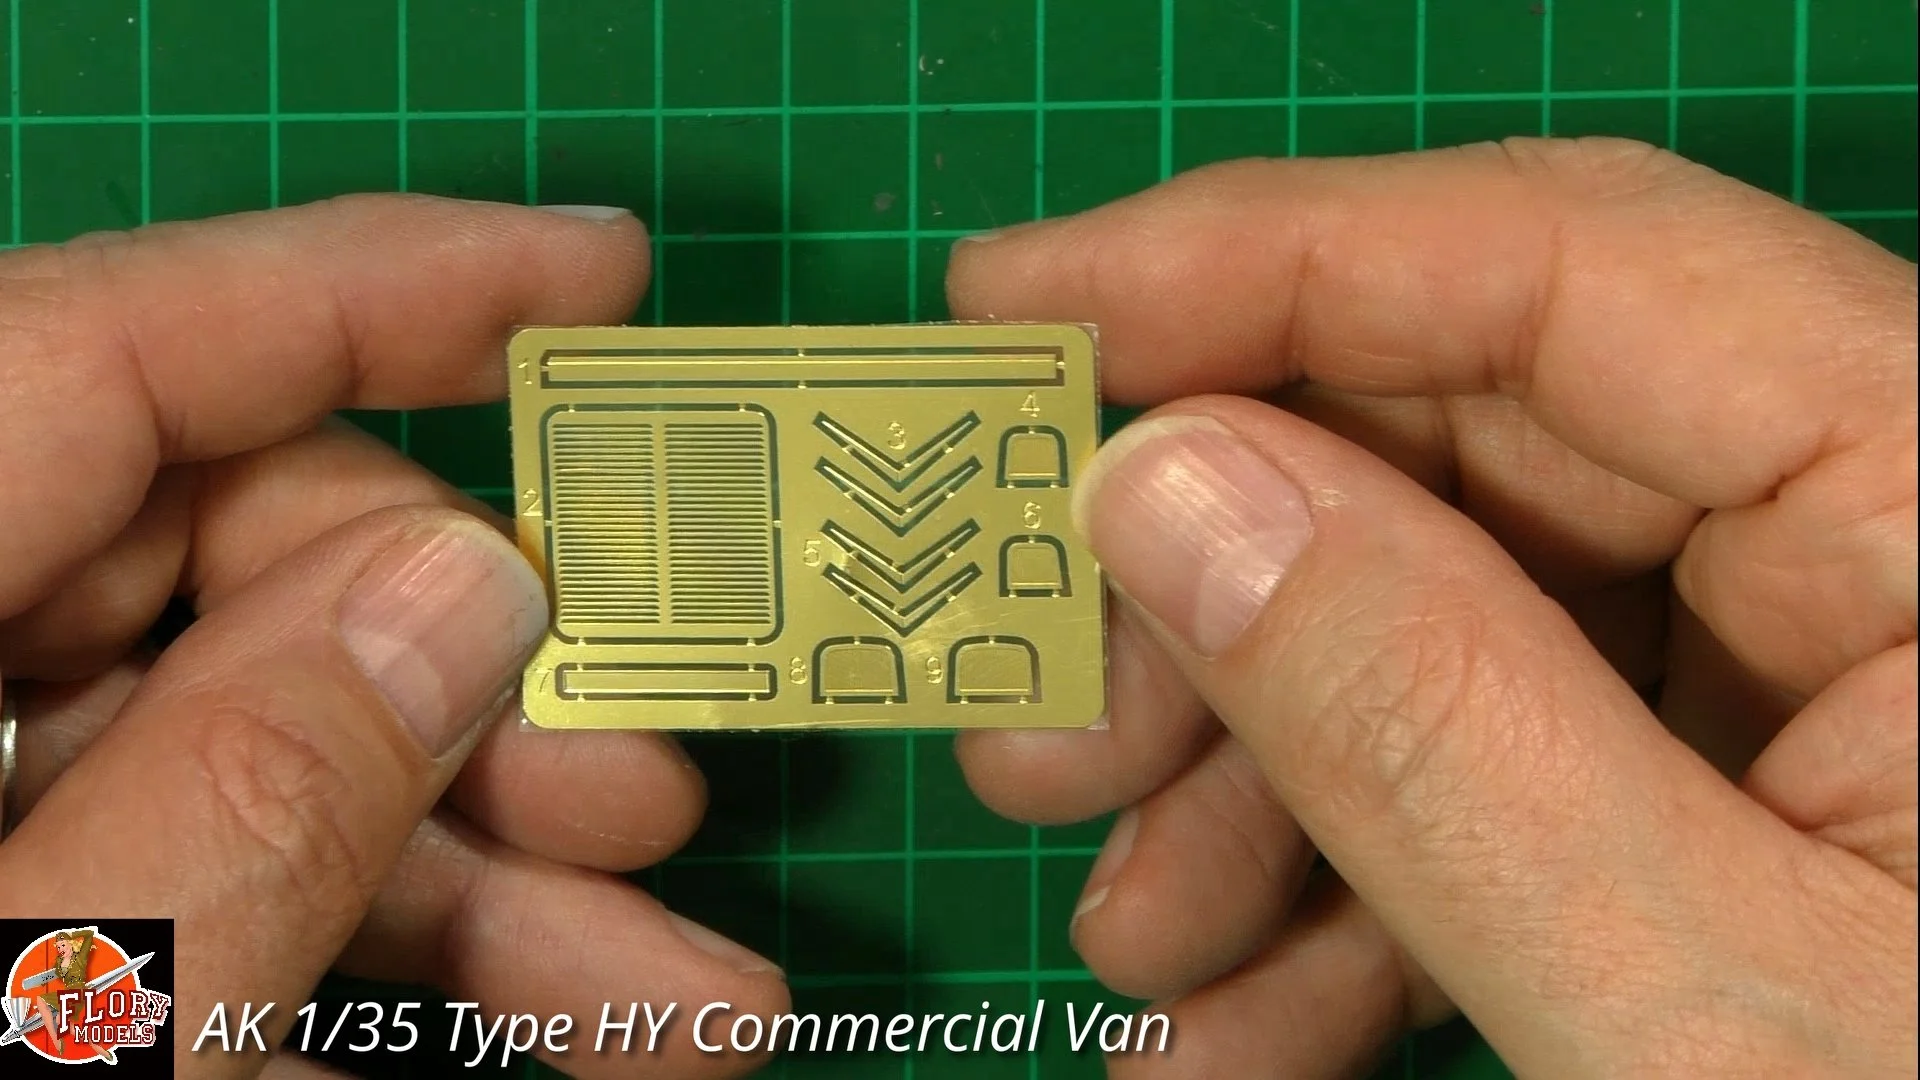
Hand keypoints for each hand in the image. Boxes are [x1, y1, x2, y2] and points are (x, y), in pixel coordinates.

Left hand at [0, 196, 786, 1079]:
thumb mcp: (65, 1036)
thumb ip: (245, 799)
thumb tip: (471, 584)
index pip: (106, 349)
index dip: (370, 287)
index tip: (598, 280)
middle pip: (221, 565)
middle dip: (478, 684)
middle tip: (656, 794)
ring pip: (257, 751)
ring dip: (488, 872)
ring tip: (682, 997)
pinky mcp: (22, 932)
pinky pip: (226, 882)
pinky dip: (399, 954)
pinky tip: (565, 1035)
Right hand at [950, 138, 1916, 1076]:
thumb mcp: (1697, 1012)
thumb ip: (1432, 729)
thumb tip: (1162, 486)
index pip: (1564, 264)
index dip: (1255, 257)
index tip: (1016, 306)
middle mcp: (1894, 529)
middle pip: (1473, 446)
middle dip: (1217, 595)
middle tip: (1029, 722)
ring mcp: (1824, 664)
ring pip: (1460, 617)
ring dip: (1260, 776)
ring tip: (1135, 942)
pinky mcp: (1764, 784)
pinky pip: (1515, 757)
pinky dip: (1356, 878)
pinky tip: (1246, 1019)